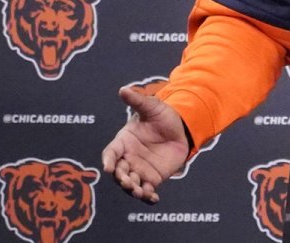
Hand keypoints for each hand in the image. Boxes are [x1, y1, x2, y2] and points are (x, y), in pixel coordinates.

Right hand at [101, 86, 189, 203]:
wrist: (181, 128)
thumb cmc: (162, 116)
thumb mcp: (151, 107)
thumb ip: (137, 101)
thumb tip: (123, 90)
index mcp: (123, 142)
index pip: (110, 153)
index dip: (108, 161)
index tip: (108, 168)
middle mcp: (128, 158)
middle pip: (119, 172)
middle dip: (121, 178)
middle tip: (126, 181)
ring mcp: (139, 170)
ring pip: (131, 184)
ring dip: (132, 189)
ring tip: (138, 192)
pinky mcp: (152, 178)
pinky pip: (147, 190)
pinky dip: (148, 197)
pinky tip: (153, 199)